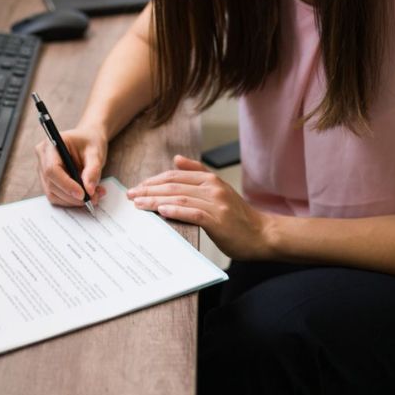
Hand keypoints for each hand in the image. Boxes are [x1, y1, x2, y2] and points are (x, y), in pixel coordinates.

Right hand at [35, 125, 109, 207]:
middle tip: (93, 198)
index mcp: (51, 144)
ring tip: (93, 196)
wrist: (88, 139)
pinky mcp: (48, 180)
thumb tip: (89, 190)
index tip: (82, 194)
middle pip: (51, 184)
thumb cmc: (90, 141)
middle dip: (72, 196)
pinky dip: (71, 200)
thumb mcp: (96, 153)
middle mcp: (43, 157)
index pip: (52, 169)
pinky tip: (85, 195)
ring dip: (73, 200)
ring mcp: (43, 169)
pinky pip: (56, 196)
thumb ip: (93, 170)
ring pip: (53, 193)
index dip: (66, 184)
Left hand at [127, 155, 270, 260]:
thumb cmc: (238, 216)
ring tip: (138, 204)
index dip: (153, 180)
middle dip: (148, 189)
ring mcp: (216, 203)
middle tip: (131, 195)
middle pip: (173, 185)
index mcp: (210, 180)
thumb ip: (198, 173)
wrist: (263, 234)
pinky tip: (161, 211)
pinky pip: (193, 213)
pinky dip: (175, 211)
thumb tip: (176, 159)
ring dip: (155, 200)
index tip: (137, 187)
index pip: (175, 176)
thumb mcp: (219, 189)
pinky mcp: (218, 220)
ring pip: (179, 198)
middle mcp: (212, 188)